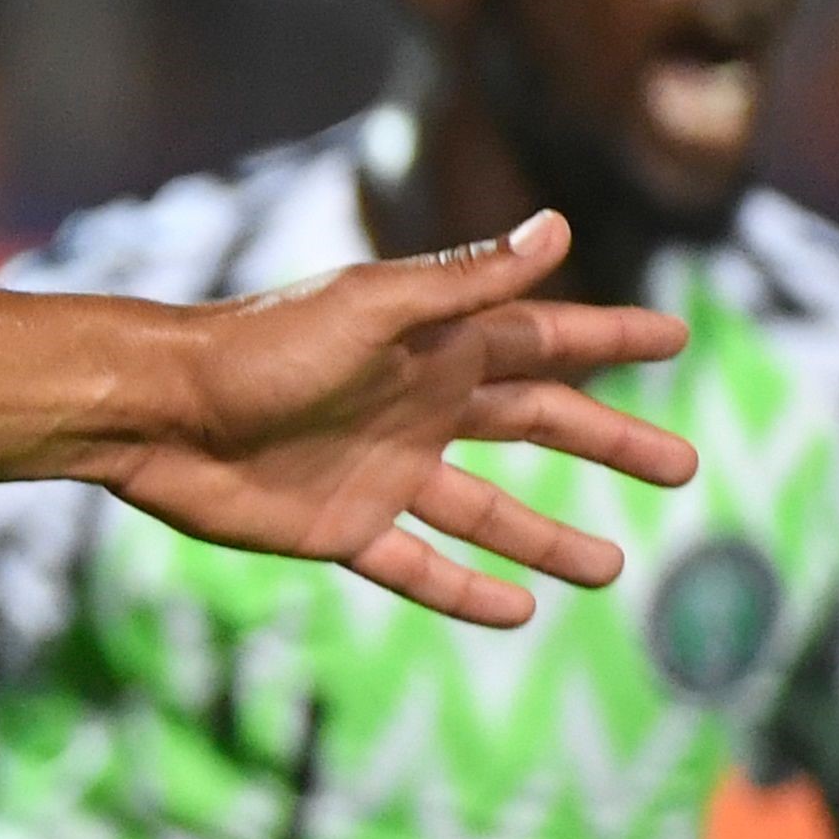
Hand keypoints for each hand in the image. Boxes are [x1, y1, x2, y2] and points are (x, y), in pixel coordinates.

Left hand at [107, 211, 695, 622]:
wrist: (154, 410)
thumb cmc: (255, 348)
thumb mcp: (372, 310)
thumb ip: (466, 282)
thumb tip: (561, 226)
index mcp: (432, 346)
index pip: (543, 338)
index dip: (608, 338)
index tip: (676, 337)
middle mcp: (416, 405)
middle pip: (535, 426)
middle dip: (607, 442)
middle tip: (684, 467)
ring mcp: (382, 469)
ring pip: (487, 509)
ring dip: (548, 536)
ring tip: (614, 569)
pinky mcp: (341, 525)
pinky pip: (417, 565)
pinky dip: (465, 588)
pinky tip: (518, 612)